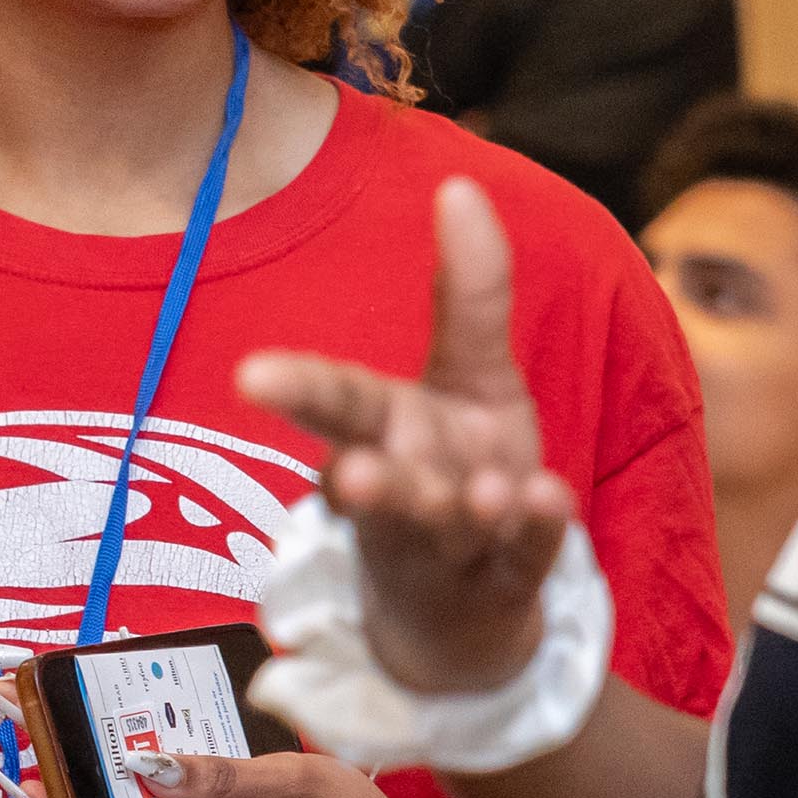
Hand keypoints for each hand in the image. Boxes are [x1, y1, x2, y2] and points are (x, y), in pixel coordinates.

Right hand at [238, 177, 573, 692]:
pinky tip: (548, 499)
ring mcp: (452, 551)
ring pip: (449, 532)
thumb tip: (459, 181)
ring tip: (484, 492)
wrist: (464, 616)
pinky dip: (536, 535)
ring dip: (461, 512)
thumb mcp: (469, 378)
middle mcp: (404, 496)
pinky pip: (524, 562)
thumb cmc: (450, 473)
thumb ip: (466, 293)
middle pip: (381, 488)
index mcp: (379, 437)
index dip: (295, 389)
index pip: (334, 407)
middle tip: (352, 475)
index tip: (249, 374)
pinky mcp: (506, 587)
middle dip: (369, 483)